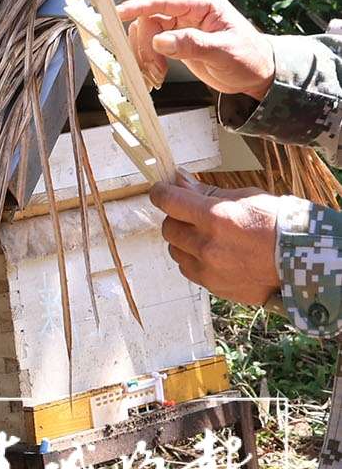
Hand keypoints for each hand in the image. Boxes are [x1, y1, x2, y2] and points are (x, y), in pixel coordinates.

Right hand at [119, 0, 274, 99]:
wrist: (258, 76)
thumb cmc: (250, 59)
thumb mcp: (224, 52)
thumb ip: (192, 44)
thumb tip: (160, 40)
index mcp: (203, 3)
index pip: (163, 0)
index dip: (139, 6)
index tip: (118, 13)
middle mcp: (188, 10)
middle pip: (150, 20)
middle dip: (146, 45)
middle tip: (153, 69)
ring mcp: (180, 25)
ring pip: (146, 33)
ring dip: (145, 54)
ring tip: (156, 75)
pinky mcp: (176, 40)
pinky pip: (151, 45)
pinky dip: (148, 60)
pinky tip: (156, 75)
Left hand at [149, 178, 283, 306]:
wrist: (307, 261)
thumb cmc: (280, 224)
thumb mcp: (246, 197)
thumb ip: (208, 192)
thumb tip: (181, 182)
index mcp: (215, 218)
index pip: (168, 201)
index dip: (162, 193)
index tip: (163, 191)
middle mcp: (208, 246)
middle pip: (168, 228)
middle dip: (176, 218)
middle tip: (191, 215)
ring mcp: (211, 270)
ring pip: (176, 251)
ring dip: (184, 241)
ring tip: (206, 237)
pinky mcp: (216, 287)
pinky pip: (190, 271)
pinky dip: (195, 260)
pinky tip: (213, 255)